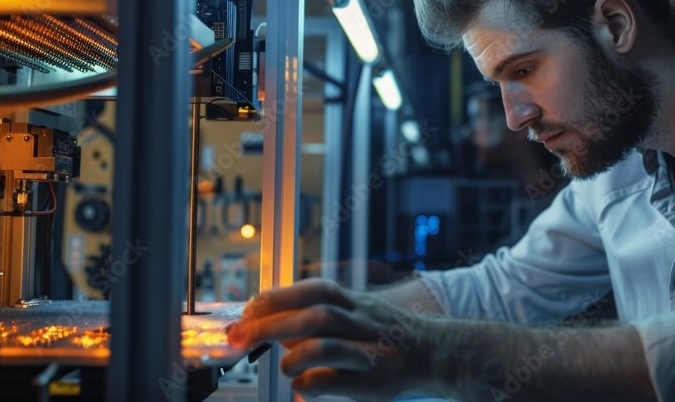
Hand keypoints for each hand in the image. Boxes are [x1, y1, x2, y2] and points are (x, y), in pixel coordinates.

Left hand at [226, 278, 433, 400]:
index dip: (279, 297)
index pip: (315, 290)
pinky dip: (310, 383)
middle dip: (272, 325)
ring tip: (285, 366)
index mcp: (355, 301)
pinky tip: (304, 385)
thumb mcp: (355, 311)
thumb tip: (269, 320)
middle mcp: (363, 322)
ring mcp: (369, 352)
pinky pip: (333, 382)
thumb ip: (316, 314)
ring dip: (294, 356)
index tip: (249, 309)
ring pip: (326, 346)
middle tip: (242, 336)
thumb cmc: (383, 333)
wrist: (433, 351)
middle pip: (315, 316)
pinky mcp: (372, 383)